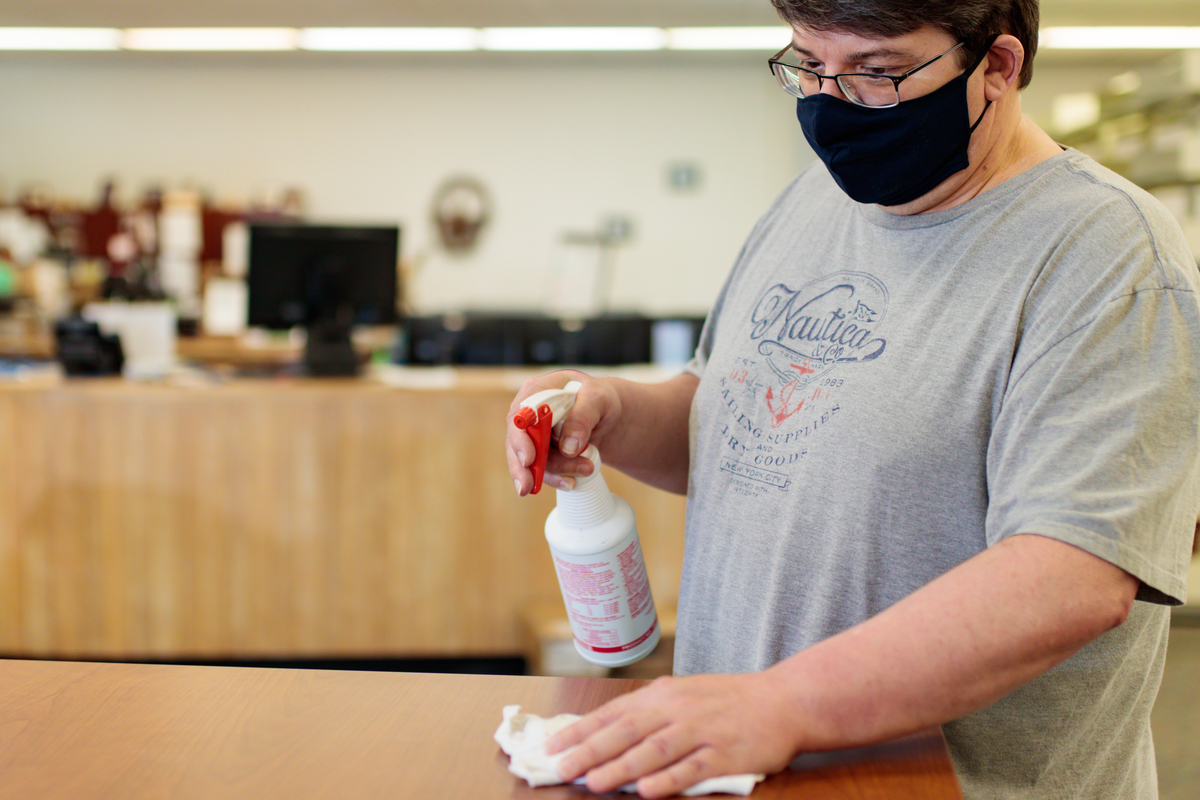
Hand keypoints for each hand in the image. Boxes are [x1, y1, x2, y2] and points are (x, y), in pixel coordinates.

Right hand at [506, 370, 622, 495]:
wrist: (609, 414)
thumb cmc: (600, 398)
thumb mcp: (598, 398)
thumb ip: (582, 417)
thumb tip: (568, 447)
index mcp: (537, 391)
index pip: (520, 416)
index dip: (520, 438)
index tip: (529, 459)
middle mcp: (530, 413)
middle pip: (516, 442)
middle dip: (524, 468)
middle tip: (529, 487)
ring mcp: (535, 434)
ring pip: (532, 461)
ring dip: (557, 471)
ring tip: (586, 470)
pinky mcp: (543, 452)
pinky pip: (543, 469)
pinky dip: (557, 478)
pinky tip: (572, 482)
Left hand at [546, 673, 801, 798]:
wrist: (783, 700)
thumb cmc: (727, 701)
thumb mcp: (682, 695)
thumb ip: (648, 713)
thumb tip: (604, 733)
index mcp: (662, 695)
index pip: (613, 713)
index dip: (581, 730)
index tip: (552, 746)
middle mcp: (677, 709)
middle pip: (626, 731)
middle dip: (590, 750)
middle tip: (561, 767)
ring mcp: (701, 731)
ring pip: (654, 749)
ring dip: (622, 767)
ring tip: (594, 781)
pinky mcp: (725, 754)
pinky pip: (692, 768)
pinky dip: (669, 779)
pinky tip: (648, 790)